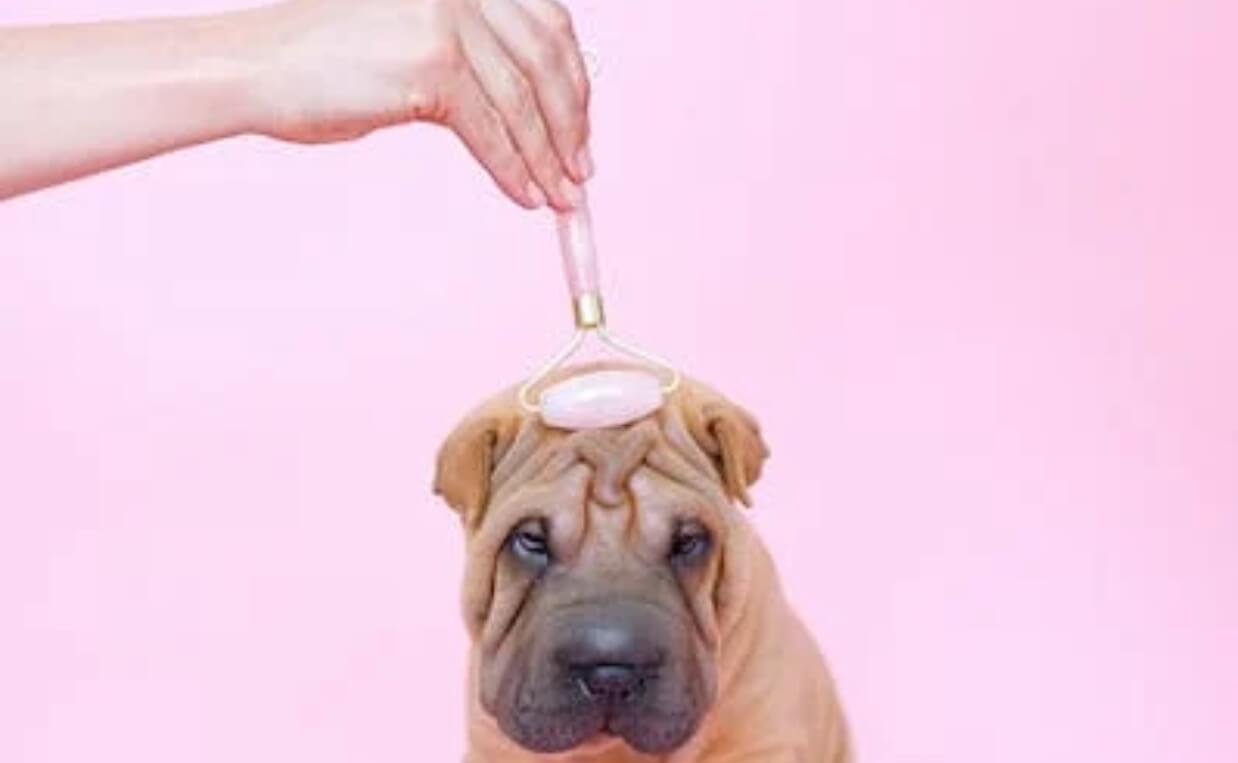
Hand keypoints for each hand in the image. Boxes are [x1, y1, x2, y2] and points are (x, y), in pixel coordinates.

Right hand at [252, 0, 592, 208]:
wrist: (257, 67)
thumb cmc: (325, 59)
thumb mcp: (414, 39)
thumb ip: (472, 57)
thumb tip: (532, 111)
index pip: (547, 23)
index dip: (573, 80)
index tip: (579, 126)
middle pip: (547, 59)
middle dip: (570, 123)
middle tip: (579, 170)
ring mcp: (448, 19)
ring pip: (523, 103)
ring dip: (547, 158)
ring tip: (559, 196)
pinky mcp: (432, 65)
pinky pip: (491, 131)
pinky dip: (514, 169)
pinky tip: (526, 195)